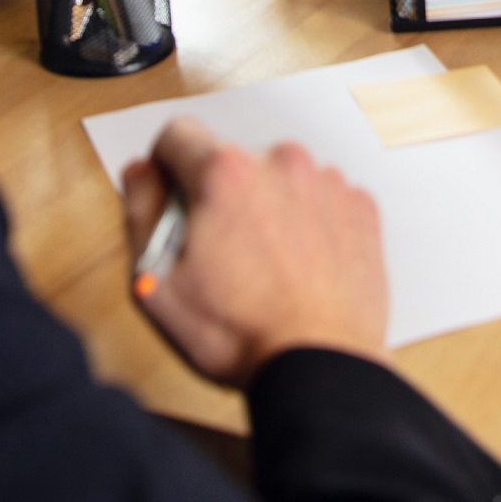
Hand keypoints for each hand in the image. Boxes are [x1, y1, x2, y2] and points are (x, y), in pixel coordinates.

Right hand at [123, 116, 388, 385]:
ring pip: (278, 179)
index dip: (164, 168)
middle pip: (231, 160)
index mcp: (225, 173)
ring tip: (265, 268)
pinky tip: (299, 268)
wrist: (321, 366)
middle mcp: (281, 162)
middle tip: (220, 255)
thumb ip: (139, 213)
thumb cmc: (241, 335)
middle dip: (219, 196)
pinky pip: (320, 198)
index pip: (177, 134)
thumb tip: (140, 173)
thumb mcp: (156, 283)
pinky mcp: (361, 207)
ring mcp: (327, 182)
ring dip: (266, 208)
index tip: (172, 200)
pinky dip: (308, 223)